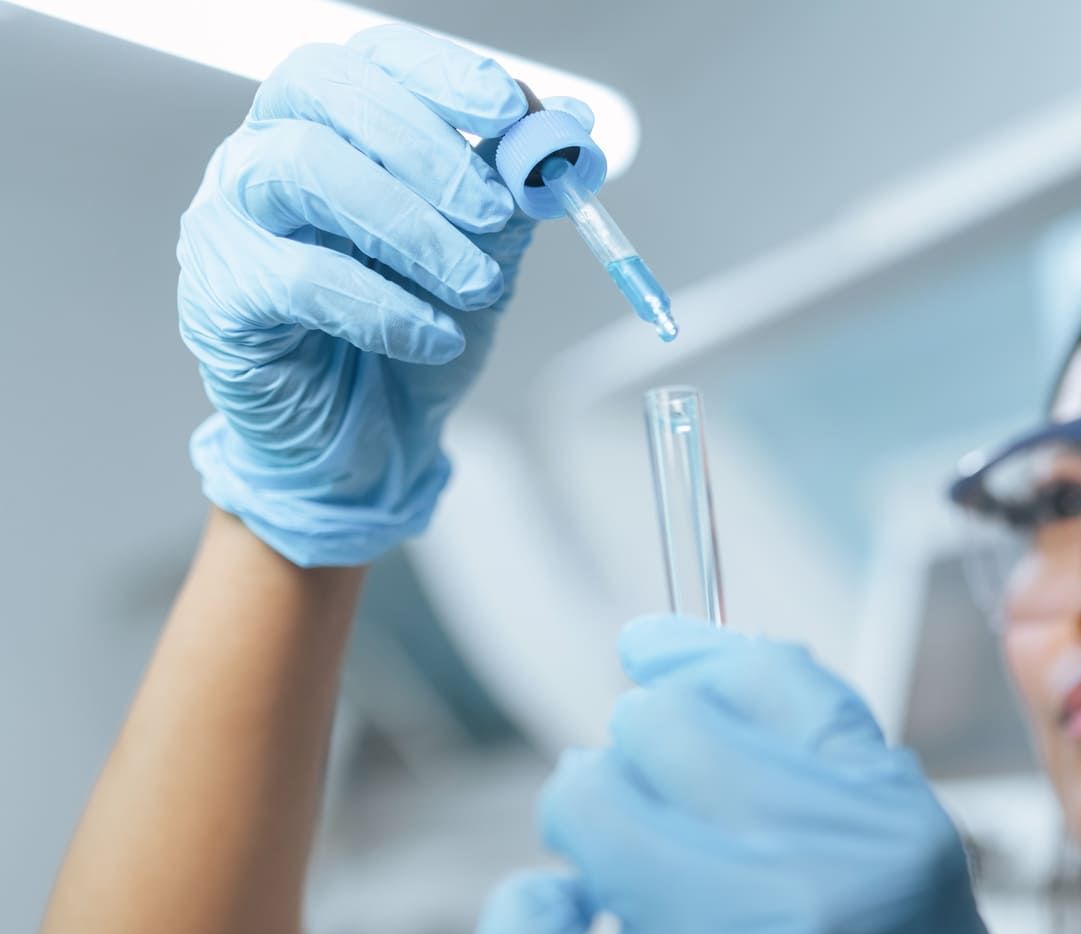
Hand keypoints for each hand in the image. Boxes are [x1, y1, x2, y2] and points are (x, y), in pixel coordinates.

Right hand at [177, 25, 586, 566]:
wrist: (369, 439)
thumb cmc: (414, 333)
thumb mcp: (484, 257)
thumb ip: (514, 192)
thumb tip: (570, 123)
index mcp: (333, 123)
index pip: (372, 58)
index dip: (439, 71)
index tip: (507, 109)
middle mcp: (267, 150)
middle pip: (325, 90)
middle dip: (425, 146)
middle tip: (495, 213)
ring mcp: (229, 216)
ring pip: (302, 168)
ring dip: (409, 225)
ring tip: (477, 284)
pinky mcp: (219, 295)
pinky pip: (294, 276)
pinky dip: (382, 307)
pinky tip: (434, 337)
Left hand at [472, 618, 1055, 933]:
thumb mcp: (908, 859)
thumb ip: (817, 752)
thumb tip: (666, 646)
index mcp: (892, 826)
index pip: (767, 677)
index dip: (691, 655)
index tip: (653, 658)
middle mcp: (820, 880)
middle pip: (664, 728)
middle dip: (640, 755)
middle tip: (657, 810)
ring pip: (587, 801)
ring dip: (587, 823)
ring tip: (617, 873)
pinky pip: (523, 933)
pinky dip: (526, 917)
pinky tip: (564, 924)